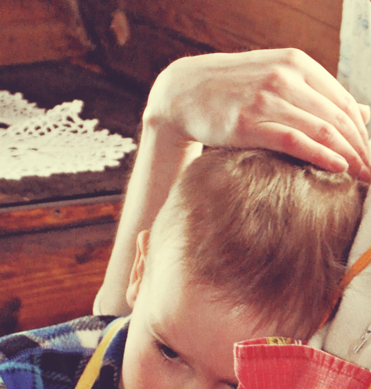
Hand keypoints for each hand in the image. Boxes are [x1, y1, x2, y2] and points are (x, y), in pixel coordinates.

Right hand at [145, 48, 370, 180]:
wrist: (184, 92)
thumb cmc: (231, 92)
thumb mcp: (273, 80)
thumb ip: (310, 94)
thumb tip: (356, 116)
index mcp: (297, 63)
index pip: (343, 101)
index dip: (364, 131)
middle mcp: (286, 77)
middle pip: (338, 116)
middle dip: (362, 147)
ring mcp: (267, 98)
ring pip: (322, 128)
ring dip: (349, 155)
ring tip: (364, 176)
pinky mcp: (249, 122)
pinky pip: (295, 140)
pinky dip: (322, 154)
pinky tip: (339, 167)